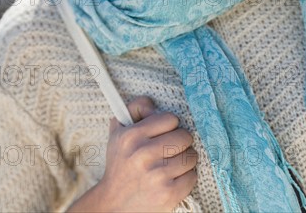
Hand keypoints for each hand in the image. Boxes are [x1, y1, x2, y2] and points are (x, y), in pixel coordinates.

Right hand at [98, 96, 197, 211]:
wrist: (113, 203)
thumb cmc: (120, 163)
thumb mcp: (118, 131)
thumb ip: (135, 109)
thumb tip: (153, 103)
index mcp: (132, 136)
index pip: (170, 119)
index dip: (170, 125)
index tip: (165, 132)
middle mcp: (143, 154)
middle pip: (184, 136)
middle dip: (181, 141)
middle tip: (173, 147)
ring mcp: (157, 175)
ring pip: (191, 156)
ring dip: (186, 158)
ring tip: (175, 162)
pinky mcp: (168, 194)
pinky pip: (192, 176)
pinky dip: (187, 176)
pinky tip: (175, 177)